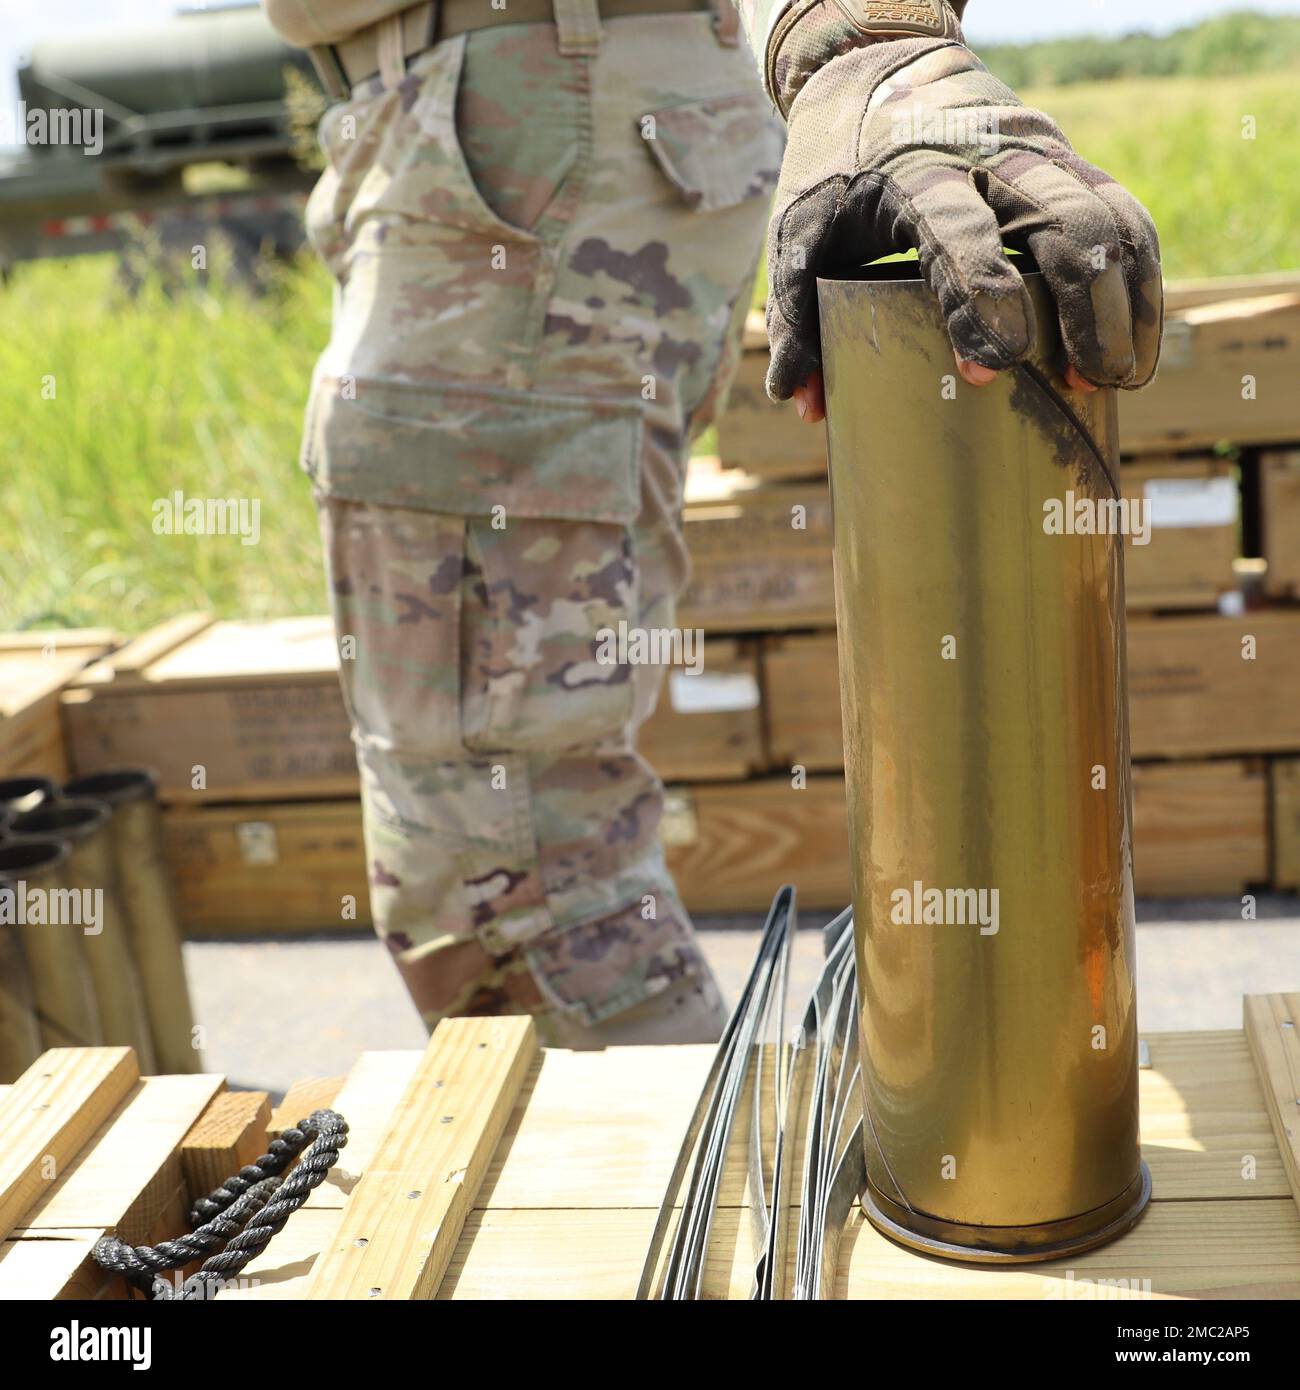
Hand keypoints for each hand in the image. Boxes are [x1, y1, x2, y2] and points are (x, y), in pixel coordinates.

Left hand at [765, 2, 1161, 413]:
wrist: (877, 65)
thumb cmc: (833, 166)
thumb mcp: (797, 231)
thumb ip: (793, 319)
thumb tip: (803, 407)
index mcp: (914, 175)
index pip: (959, 235)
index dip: (978, 302)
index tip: (987, 370)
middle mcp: (988, 157)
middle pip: (1062, 223)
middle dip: (1085, 309)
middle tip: (1086, 383)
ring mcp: (1038, 153)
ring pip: (1108, 217)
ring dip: (1126, 299)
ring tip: (1120, 376)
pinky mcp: (1065, 160)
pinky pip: (1123, 214)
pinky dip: (1139, 276)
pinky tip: (1135, 338)